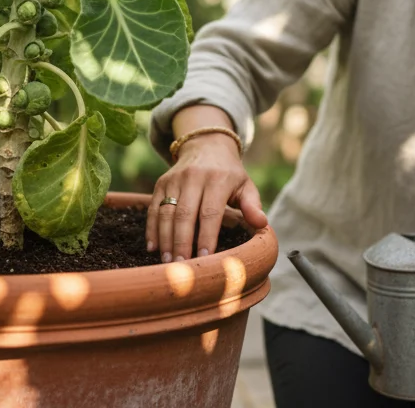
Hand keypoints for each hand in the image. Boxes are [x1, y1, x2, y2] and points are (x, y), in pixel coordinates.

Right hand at [147, 133, 267, 262]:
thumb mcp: (246, 185)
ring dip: (165, 239)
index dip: (206, 236)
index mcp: (218, 180)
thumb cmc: (230, 174)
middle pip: (184, 215)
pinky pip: (153, 208)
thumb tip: (262, 224)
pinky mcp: (161, 183)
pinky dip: (151, 229)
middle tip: (181, 267)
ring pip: (166, 212)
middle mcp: (194, 177)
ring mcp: (175, 179)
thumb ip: (253, 205)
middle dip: (182, 243)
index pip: (210, 212)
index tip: (205, 258)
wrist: (206, 146)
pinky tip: (152, 248)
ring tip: (168, 262)